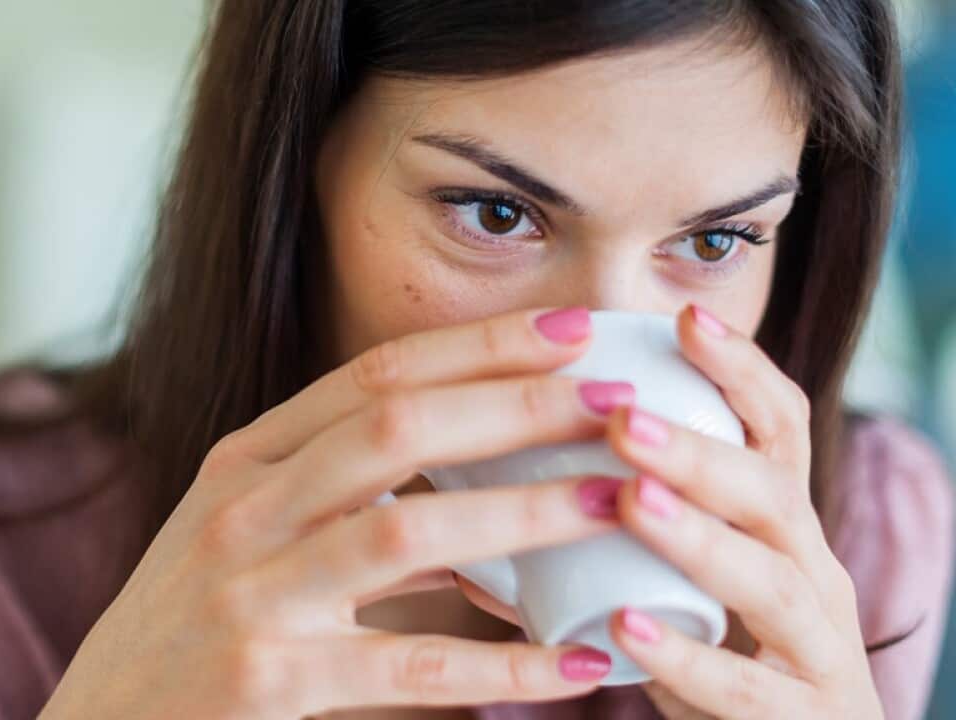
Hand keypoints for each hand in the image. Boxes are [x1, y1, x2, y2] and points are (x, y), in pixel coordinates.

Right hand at [41, 307, 634, 718]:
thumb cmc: (191, 630)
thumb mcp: (251, 538)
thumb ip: (353, 506)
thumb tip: (497, 499)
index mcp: (247, 459)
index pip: (375, 375)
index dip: (480, 346)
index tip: (573, 328)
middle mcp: (243, 508)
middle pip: (396, 428)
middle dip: (516, 403)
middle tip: (619, 396)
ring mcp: (248, 592)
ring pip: (406, 529)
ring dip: (524, 512)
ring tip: (619, 502)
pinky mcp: (264, 681)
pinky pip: (409, 664)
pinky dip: (504, 666)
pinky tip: (578, 666)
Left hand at [601, 304, 880, 718]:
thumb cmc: (726, 655)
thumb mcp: (683, 580)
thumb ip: (604, 535)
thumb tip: (479, 489)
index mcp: (781, 525)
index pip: (778, 427)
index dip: (741, 369)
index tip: (684, 316)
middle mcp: (812, 570)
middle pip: (772, 492)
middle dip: (696, 451)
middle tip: (619, 418)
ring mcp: (819, 646)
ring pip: (772, 581)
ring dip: (697, 537)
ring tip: (629, 500)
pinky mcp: (805, 717)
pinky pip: (747, 689)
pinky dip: (683, 657)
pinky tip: (623, 628)